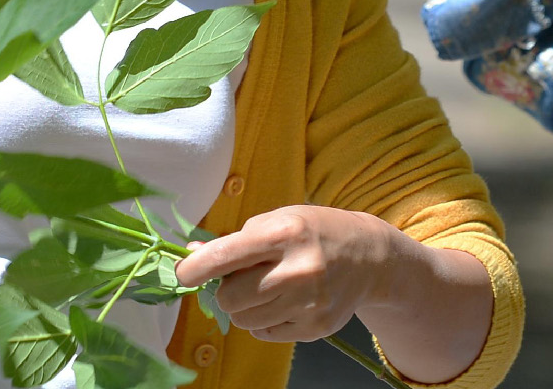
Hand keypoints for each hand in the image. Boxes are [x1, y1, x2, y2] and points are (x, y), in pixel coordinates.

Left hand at [174, 205, 403, 342]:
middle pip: (229, 297)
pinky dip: (265, 320)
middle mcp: (298, 269)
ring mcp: (309, 303)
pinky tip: (284, 302)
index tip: (182, 273)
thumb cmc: (316, 232)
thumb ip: (235, 240)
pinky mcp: (315, 328)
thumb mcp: (280, 219)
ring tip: (266, 288)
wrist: (370, 257)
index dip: (193, 268)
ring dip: (245, 307)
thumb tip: (190, 256)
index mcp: (285, 233)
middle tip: (241, 278)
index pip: (224, 256)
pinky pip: (264, 334)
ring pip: (244, 320)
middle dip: (226, 290)